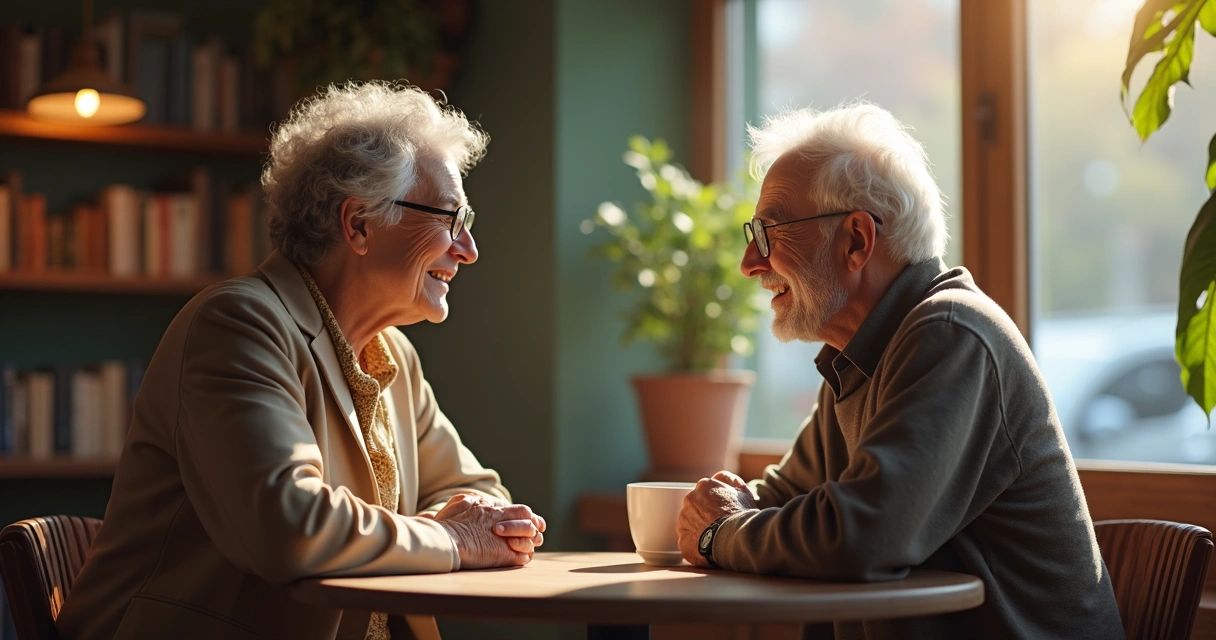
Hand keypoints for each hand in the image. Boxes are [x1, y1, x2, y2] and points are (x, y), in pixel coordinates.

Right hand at [431, 494, 545, 568]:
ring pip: (531, 538)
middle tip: (532, 535)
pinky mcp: (503, 554)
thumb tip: (472, 500)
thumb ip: (470, 501)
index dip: (528, 518)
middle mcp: (503, 520)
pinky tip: (516, 558)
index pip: (522, 510)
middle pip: (530, 521)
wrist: (444, 540)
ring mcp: (505, 538)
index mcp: (494, 508)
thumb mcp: (459, 503)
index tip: (530, 522)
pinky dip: (523, 557)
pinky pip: (523, 556)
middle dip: (533, 528)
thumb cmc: (447, 524)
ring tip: (521, 548)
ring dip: (528, 543)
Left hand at [676, 471, 757, 567]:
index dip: (715, 503)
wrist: (736, 538)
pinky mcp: (683, 540)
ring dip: (699, 529)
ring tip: (715, 537)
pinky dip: (697, 545)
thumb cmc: (741, 515)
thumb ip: (730, 480)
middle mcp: (690, 500)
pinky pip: (688, 542)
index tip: (722, 511)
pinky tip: (709, 547)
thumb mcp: (743, 491)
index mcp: (704, 486)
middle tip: (720, 524)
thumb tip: (720, 477)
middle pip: (696, 507)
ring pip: (690, 524)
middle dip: (705, 514)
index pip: (706, 493)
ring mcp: (684, 520)